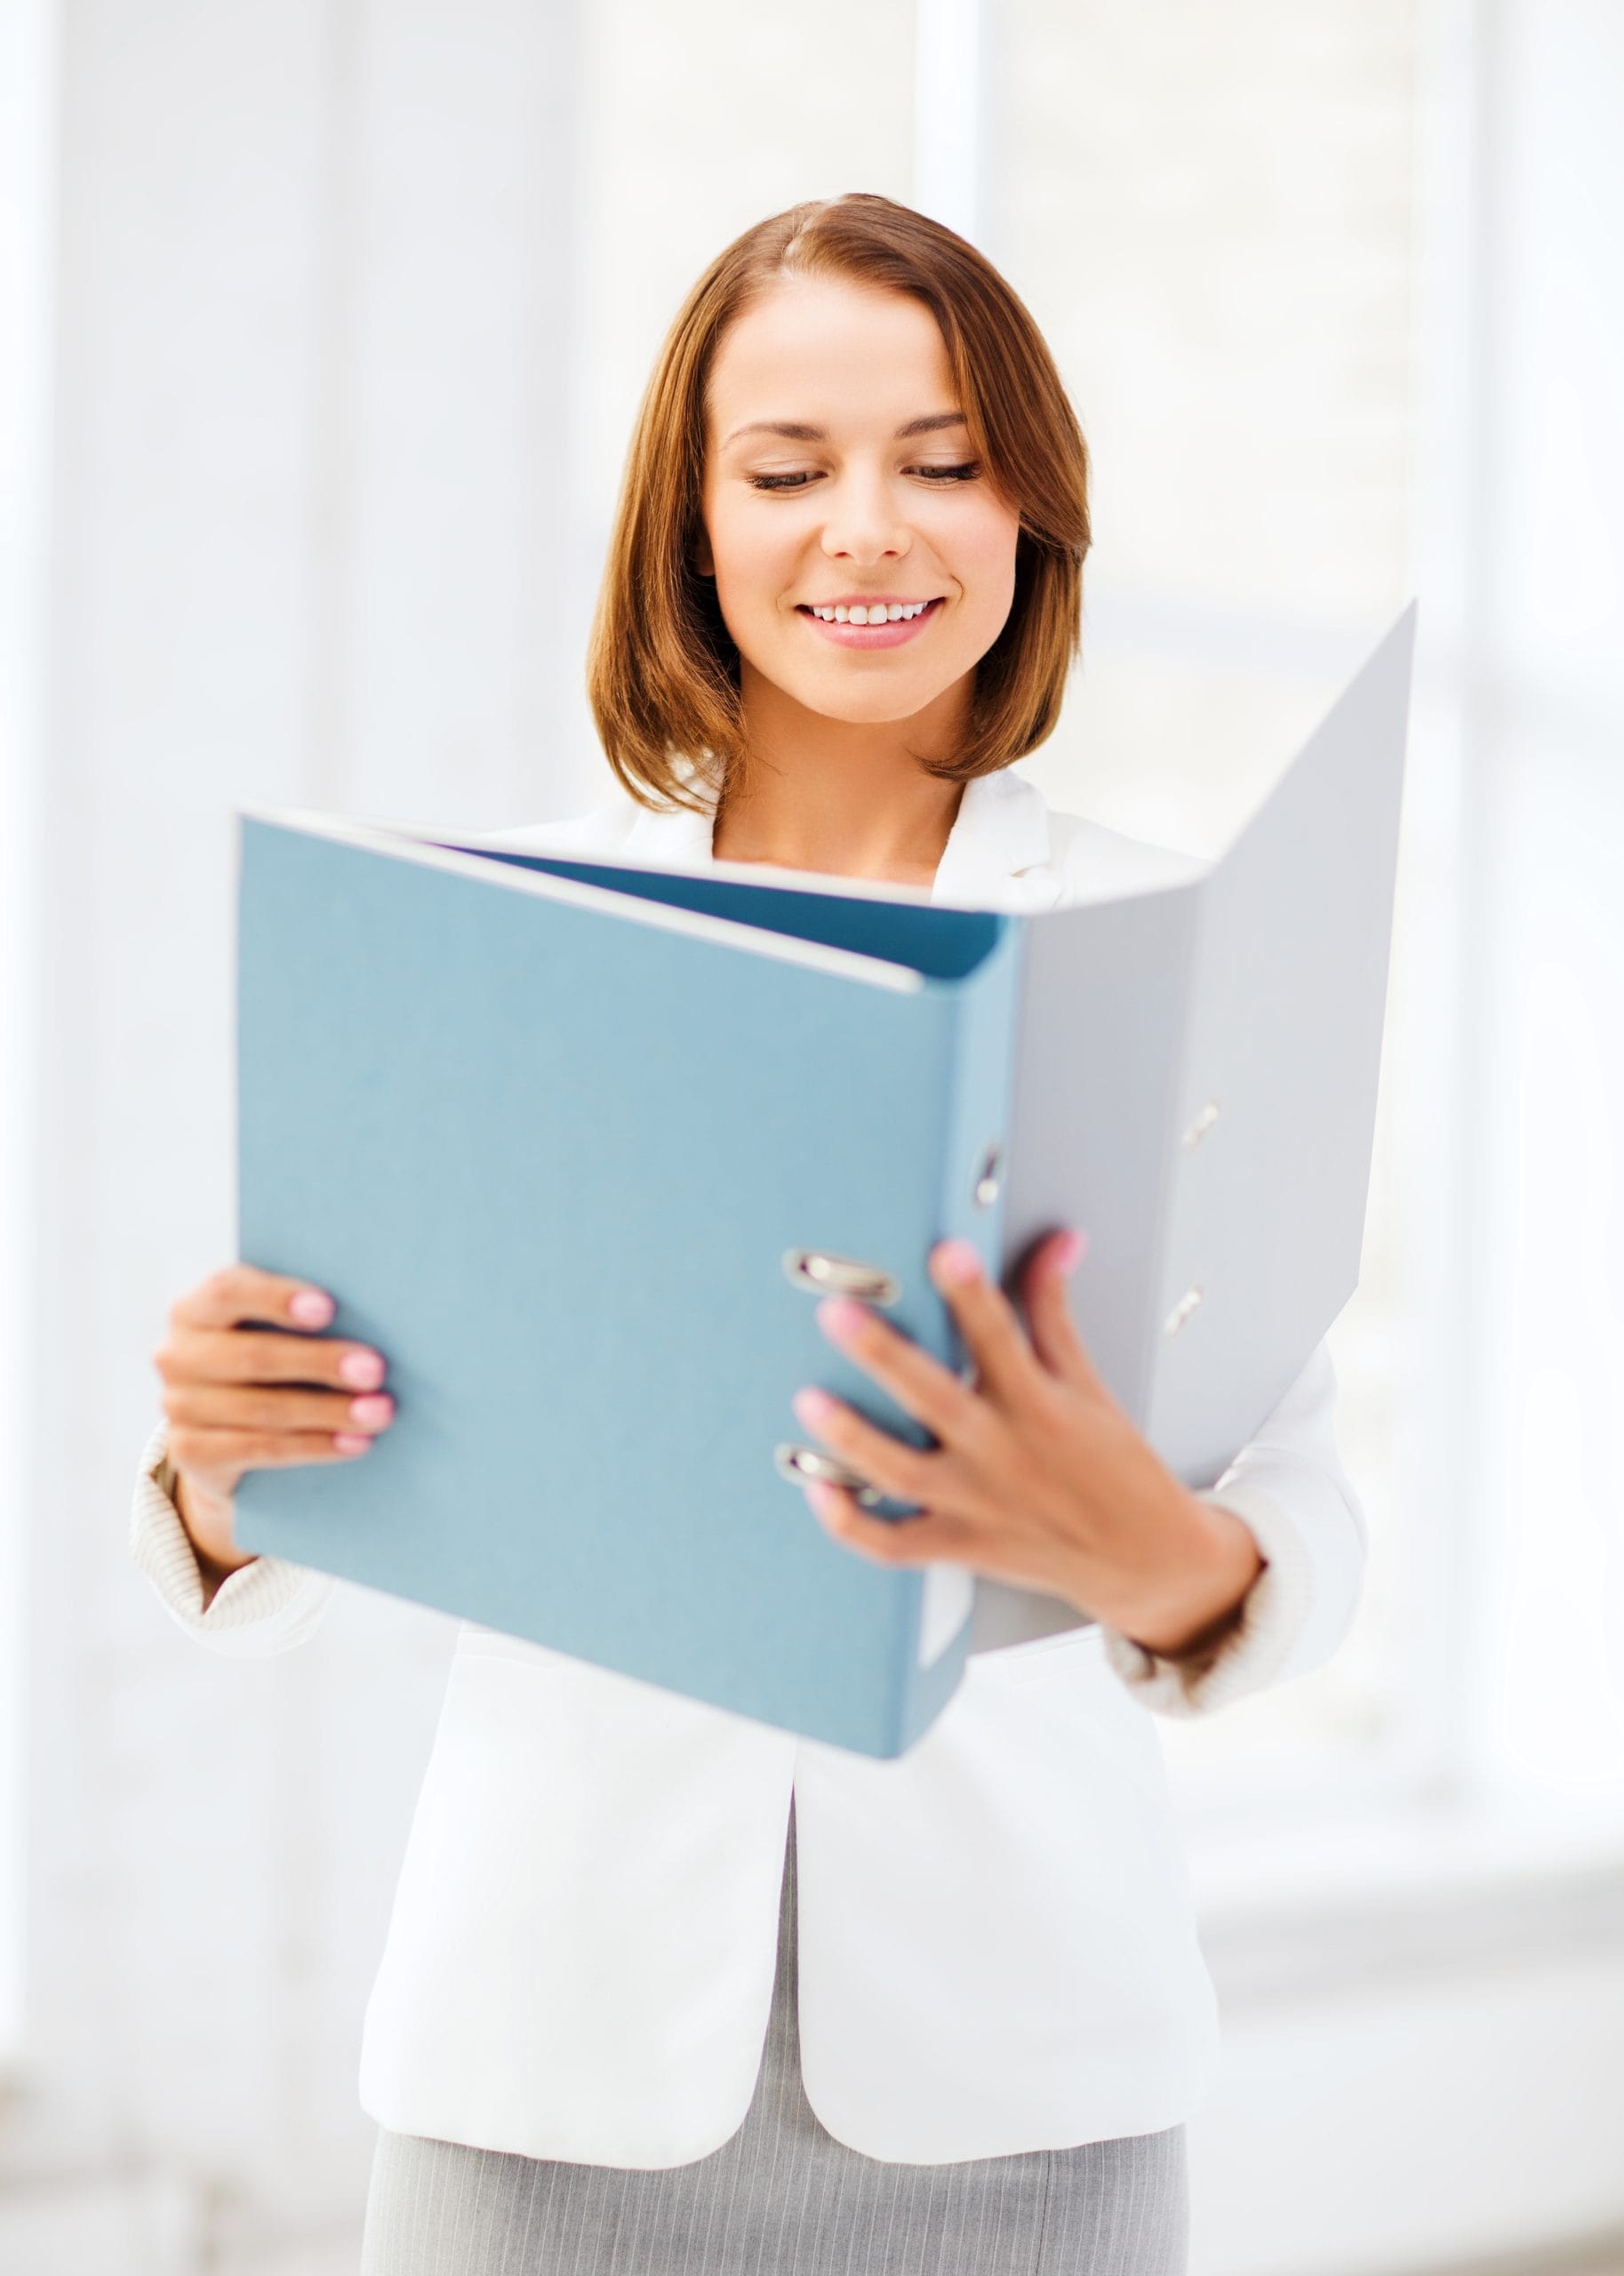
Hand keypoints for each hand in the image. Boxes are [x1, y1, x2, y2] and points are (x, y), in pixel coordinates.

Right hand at [151, 1264, 395, 1574]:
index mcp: (195, 1308)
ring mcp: (178, 1406)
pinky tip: (354, 1443)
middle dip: (320, 1363)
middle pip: (252, 1356)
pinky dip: (313, 1447)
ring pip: (261, 1409)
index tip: (329, 1308)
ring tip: (379, 1413)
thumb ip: (307, 1317)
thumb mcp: (276, 1330)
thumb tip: (381, 1310)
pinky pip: (258, 1450)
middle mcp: (177, 1354)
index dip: (276, 1298)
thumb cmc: (273, 1359)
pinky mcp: (189, 1453)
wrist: (227, 1434)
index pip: (228, 1291)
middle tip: (375, 1370)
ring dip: (328, 1412)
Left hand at [790, 1231, 1264, 1659]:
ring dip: (851, 1438)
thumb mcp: (1090, 1384)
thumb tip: (1058, 1242)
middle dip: (883, 1356)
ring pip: (901, 1473)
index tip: (946, 1251)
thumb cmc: (1118, 1470)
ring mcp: (978, 1505)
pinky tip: (817, 1490)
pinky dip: (851, 1524)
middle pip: (935, 1399)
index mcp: (1040, 1406)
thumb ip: (1056, 1312)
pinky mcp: (962, 1546)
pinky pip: (894, 1544)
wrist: (1148, 1560)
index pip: (1002, 1337)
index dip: (973, 1293)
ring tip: (808, 1399)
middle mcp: (1004, 1454)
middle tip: (837, 1315)